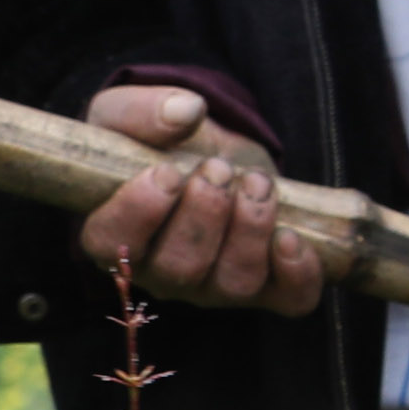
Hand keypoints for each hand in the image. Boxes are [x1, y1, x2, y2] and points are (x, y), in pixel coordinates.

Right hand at [77, 86, 324, 316]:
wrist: (216, 153)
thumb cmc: (160, 141)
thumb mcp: (132, 114)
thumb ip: (142, 110)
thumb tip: (185, 112)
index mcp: (116, 234)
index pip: (111, 245)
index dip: (139, 213)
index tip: (166, 171)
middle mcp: (162, 272)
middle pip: (178, 270)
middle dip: (204, 215)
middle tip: (216, 168)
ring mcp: (216, 285)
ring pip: (233, 283)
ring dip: (250, 230)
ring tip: (256, 184)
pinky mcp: (268, 285)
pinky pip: (289, 299)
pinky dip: (297, 273)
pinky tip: (291, 235)